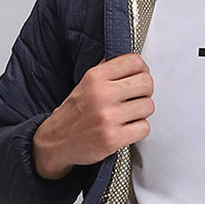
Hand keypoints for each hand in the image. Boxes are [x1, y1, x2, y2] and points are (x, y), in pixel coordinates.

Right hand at [32, 54, 153, 179]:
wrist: (56, 141)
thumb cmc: (75, 113)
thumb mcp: (86, 83)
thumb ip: (108, 71)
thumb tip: (134, 63)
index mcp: (95, 77)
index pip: (134, 62)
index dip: (142, 71)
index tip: (138, 78)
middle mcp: (101, 95)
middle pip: (146, 83)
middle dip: (145, 92)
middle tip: (136, 98)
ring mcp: (107, 118)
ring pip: (148, 106)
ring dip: (142, 112)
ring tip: (129, 115)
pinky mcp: (112, 139)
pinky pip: (144, 128)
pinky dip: (139, 130)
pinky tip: (127, 129)